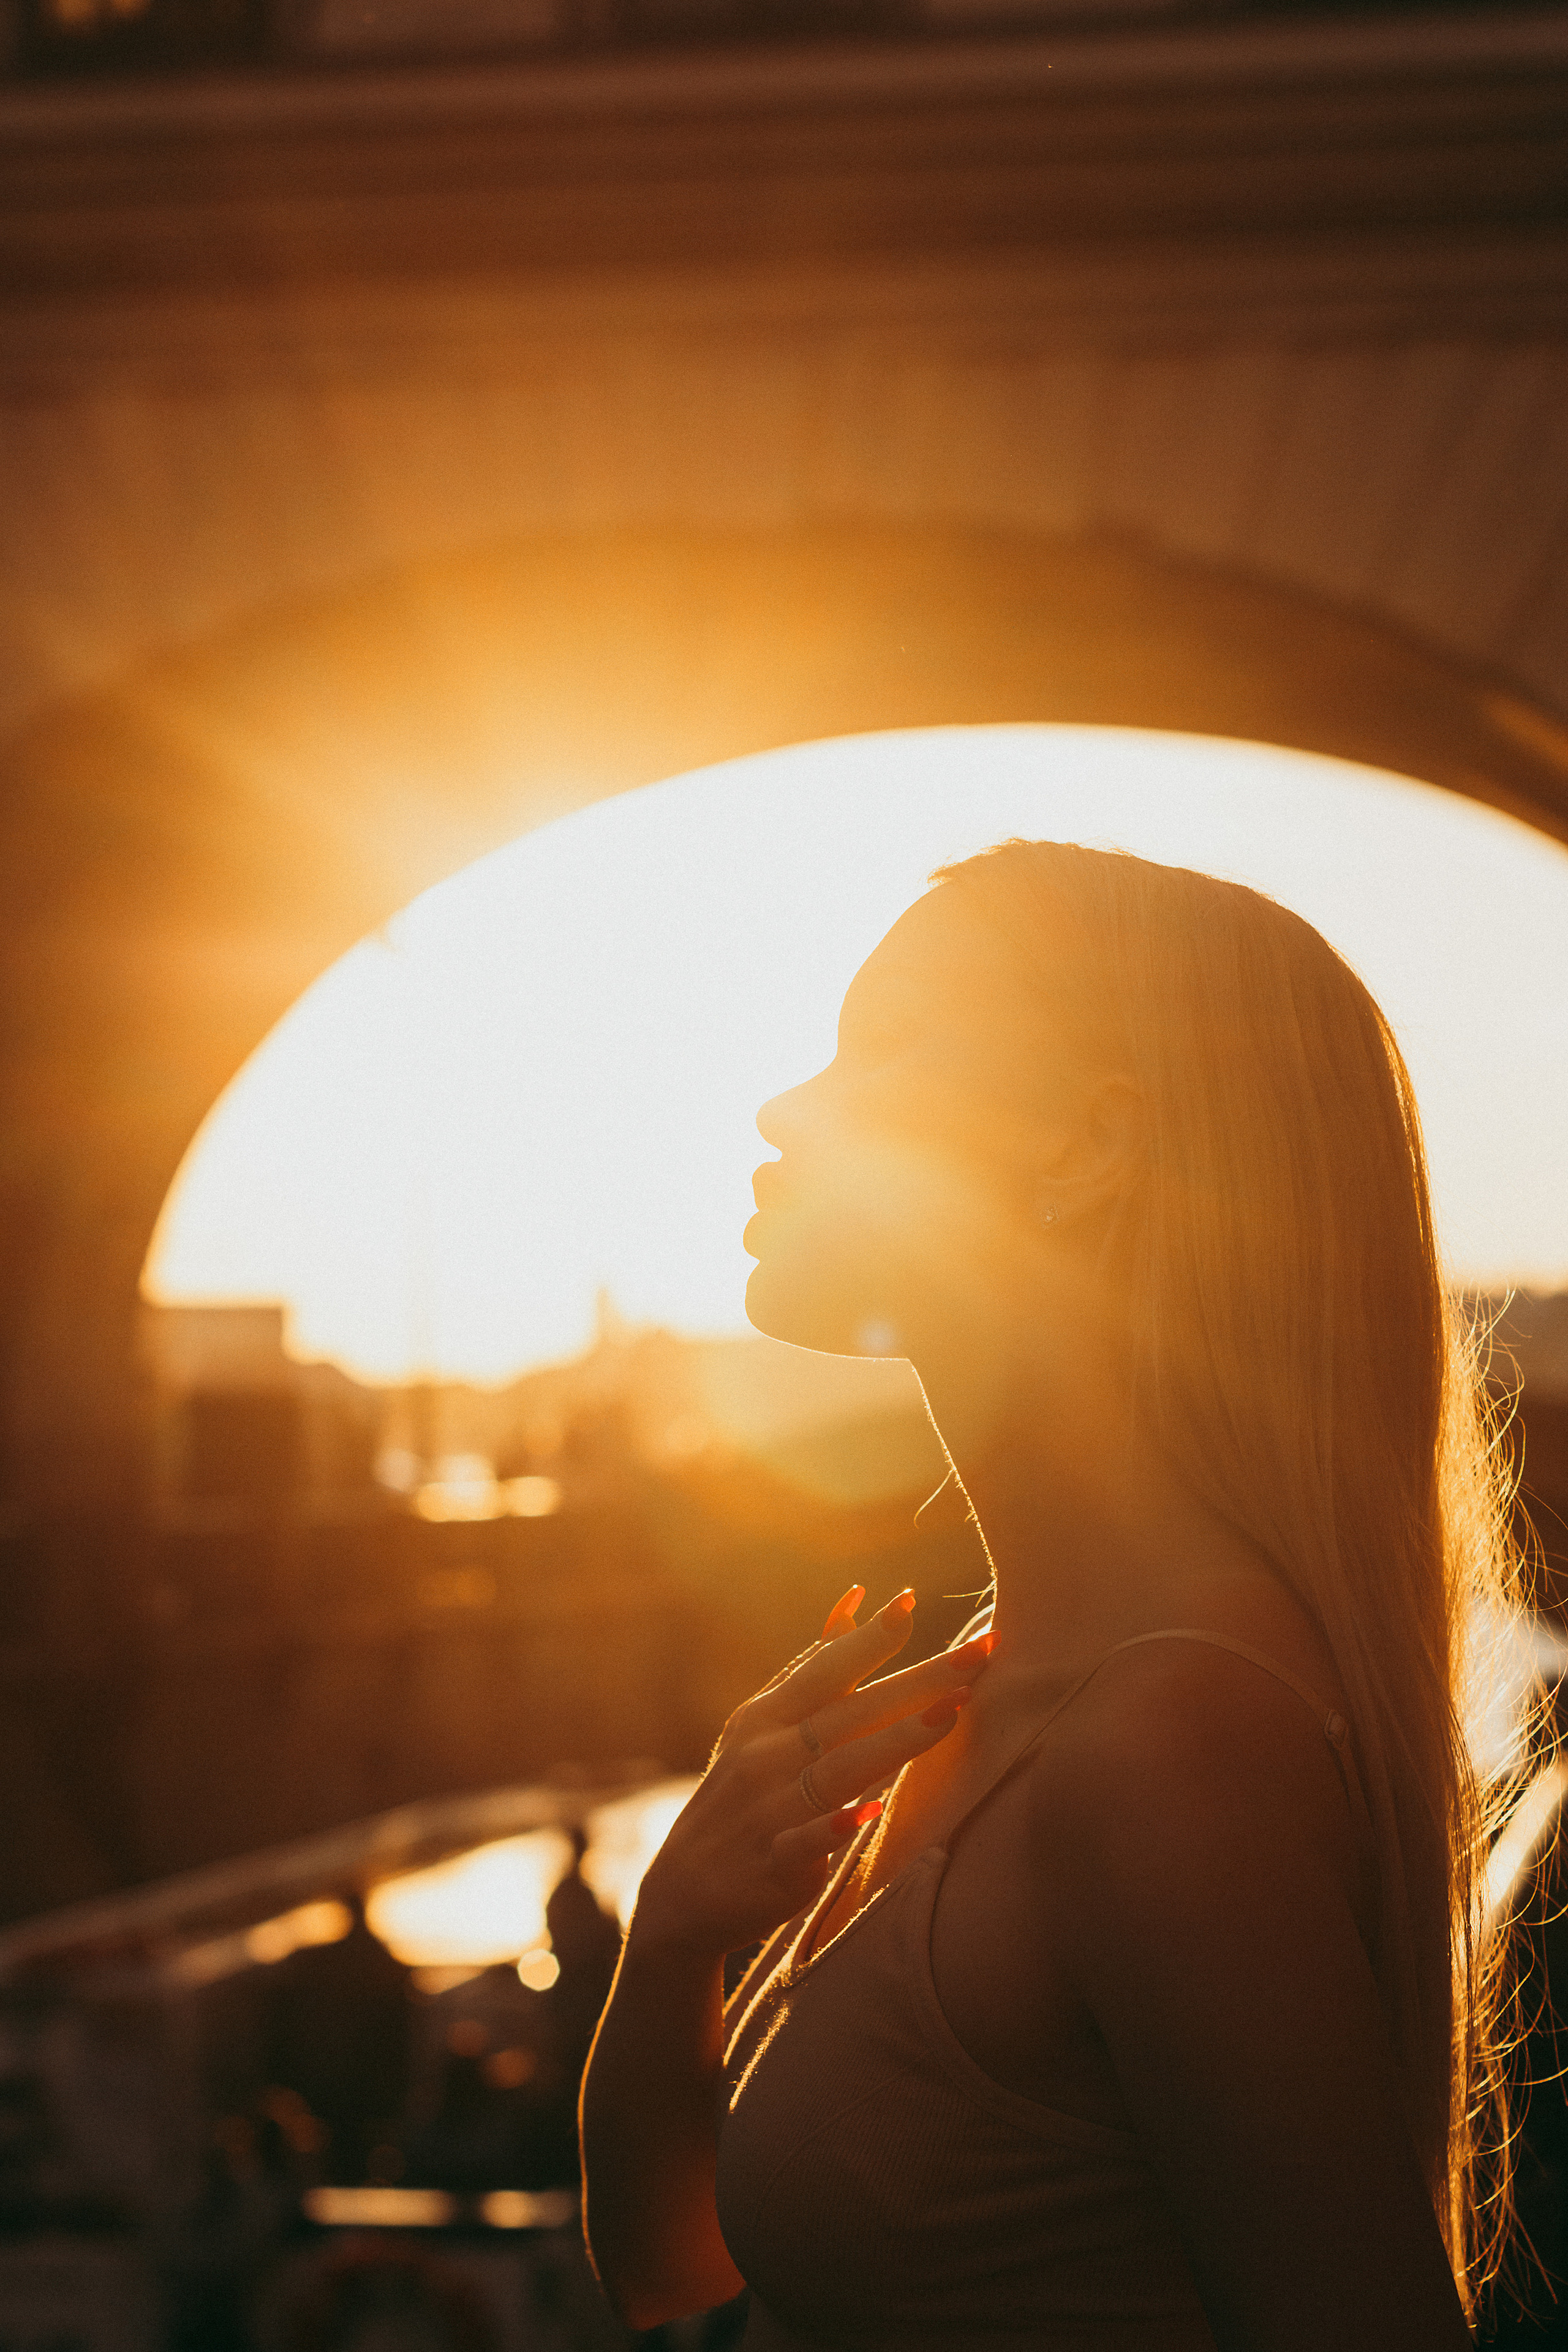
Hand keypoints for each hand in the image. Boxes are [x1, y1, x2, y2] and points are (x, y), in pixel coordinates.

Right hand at [630, 1586, 992, 1962]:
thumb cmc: (740, 1797)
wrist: (682, 1894)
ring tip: (950, 1715)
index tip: (911, 1601)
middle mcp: (765, 1755)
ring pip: (838, 1770)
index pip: (826, 1669)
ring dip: (895, 1741)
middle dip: (917, 1681)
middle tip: (975, 1654)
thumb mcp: (760, 1726)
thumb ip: (811, 1670)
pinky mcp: (773, 1864)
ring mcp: (767, 1809)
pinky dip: (833, 1827)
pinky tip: (869, 1813)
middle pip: (851, 1712)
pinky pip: (805, 1842)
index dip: (869, 1638)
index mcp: (765, 1718)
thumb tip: (856, 1600)